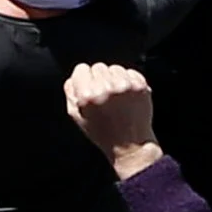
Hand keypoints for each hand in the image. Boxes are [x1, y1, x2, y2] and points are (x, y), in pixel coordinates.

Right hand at [62, 60, 160, 174]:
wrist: (130, 145)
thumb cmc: (104, 134)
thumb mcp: (77, 117)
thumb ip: (71, 92)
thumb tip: (75, 76)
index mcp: (87, 95)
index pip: (81, 68)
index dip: (84, 79)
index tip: (89, 89)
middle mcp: (106, 88)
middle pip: (98, 66)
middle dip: (99, 79)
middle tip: (104, 98)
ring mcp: (125, 86)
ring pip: (114, 68)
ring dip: (114, 79)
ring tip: (117, 98)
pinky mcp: (140, 86)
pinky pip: (130, 72)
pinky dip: (128, 81)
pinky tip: (127, 97)